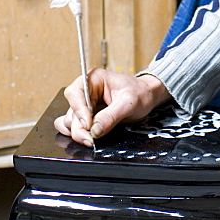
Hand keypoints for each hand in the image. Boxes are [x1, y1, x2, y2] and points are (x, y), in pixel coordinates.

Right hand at [54, 69, 171, 146]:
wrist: (148, 97)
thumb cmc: (140, 93)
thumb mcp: (129, 103)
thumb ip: (111, 116)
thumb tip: (95, 130)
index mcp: (94, 79)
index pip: (75, 93)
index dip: (78, 110)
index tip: (88, 124)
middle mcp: (86, 91)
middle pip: (72, 110)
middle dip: (79, 127)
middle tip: (90, 139)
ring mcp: (86, 104)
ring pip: (71, 120)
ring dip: (78, 131)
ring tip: (92, 139)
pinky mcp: (88, 116)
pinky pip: (74, 125)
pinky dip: (78, 133)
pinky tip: (87, 137)